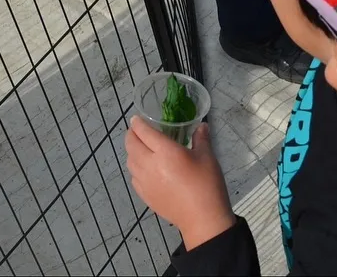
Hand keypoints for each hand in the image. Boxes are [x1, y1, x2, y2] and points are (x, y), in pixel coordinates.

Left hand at [125, 117, 235, 249]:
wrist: (202, 218)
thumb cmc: (206, 184)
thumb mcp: (207, 157)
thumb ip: (201, 139)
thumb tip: (201, 126)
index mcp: (165, 152)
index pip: (144, 132)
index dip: (137, 123)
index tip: (136, 119)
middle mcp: (150, 164)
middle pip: (132, 145)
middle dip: (131, 135)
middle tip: (137, 131)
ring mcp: (145, 181)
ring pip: (129, 161)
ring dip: (131, 151)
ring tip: (140, 148)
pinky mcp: (145, 195)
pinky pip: (133, 176)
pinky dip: (134, 168)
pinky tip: (143, 168)